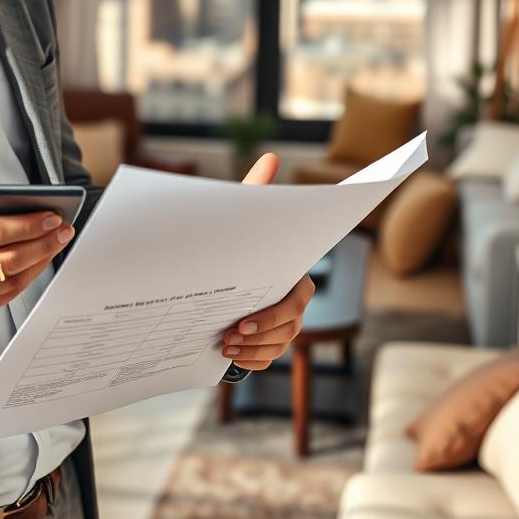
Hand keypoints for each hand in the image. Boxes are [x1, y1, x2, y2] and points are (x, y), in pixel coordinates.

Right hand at [0, 159, 73, 329]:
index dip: (27, 224)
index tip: (52, 214)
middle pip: (6, 258)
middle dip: (42, 242)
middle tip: (63, 228)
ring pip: (9, 281)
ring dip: (39, 261)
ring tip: (55, 242)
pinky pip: (2, 299)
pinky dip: (24, 280)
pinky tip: (36, 262)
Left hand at [219, 152, 315, 369]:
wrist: (223, 268)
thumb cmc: (239, 239)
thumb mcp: (246, 216)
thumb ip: (256, 190)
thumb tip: (270, 157)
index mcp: (295, 276)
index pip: (295, 301)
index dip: (271, 315)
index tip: (242, 320)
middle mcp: (295, 304)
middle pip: (287, 330)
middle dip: (257, 336)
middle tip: (228, 335)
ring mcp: (285, 327)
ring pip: (278, 347)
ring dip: (251, 350)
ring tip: (224, 345)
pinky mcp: (271, 342)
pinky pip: (269, 359)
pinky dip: (251, 361)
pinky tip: (230, 356)